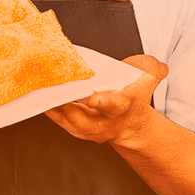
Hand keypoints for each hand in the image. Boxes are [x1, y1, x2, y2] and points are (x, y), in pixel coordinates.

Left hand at [45, 54, 168, 146]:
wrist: (131, 124)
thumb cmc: (135, 95)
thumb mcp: (149, 79)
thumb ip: (152, 69)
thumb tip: (157, 66)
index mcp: (122, 106)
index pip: (112, 105)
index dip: (101, 101)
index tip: (91, 95)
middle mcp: (103, 121)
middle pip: (82, 117)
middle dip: (67, 106)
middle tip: (51, 90)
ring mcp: (88, 128)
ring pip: (67, 120)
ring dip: (52, 107)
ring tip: (38, 91)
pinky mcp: (75, 128)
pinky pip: (59, 120)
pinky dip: (48, 108)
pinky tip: (37, 95)